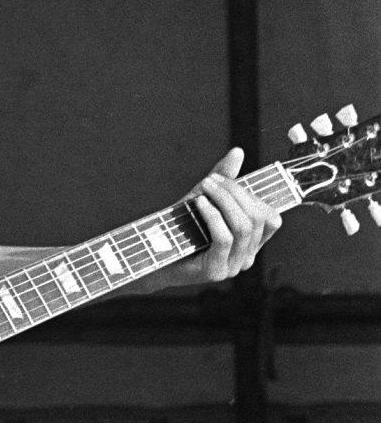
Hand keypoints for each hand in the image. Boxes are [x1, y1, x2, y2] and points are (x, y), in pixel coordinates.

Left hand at [158, 147, 281, 287]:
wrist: (152, 255)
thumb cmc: (180, 227)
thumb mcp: (204, 199)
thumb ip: (224, 179)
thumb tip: (238, 151)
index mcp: (250, 243)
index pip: (270, 218)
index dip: (251, 195)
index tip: (223, 179)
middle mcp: (247, 257)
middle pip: (256, 218)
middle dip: (234, 192)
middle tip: (210, 180)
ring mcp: (233, 266)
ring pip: (242, 227)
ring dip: (224, 200)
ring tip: (204, 187)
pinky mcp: (216, 271)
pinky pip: (224, 238)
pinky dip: (213, 215)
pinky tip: (199, 203)